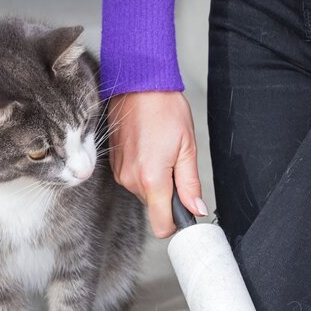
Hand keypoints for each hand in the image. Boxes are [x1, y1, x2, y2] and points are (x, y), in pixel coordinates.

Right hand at [107, 91, 207, 237]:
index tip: (185, 213)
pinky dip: (144, 171)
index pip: (162, 225)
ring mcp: (120, 173)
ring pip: (145, 193)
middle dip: (168, 194)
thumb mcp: (187, 148)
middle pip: (155, 207)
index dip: (176, 223)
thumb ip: (190, 184)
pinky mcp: (114, 165)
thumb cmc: (164, 109)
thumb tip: (196, 209)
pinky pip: (134, 180)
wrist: (138, 85)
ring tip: (161, 152)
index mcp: (153, 179)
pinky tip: (150, 149)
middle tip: (176, 166)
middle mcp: (132, 180)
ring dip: (156, 181)